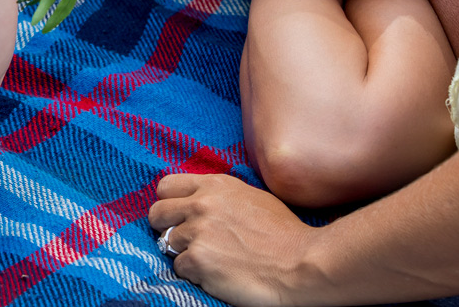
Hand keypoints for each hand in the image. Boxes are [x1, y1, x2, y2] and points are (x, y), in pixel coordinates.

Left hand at [149, 173, 314, 306]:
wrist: (301, 263)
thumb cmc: (283, 233)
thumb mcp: (250, 197)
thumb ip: (219, 195)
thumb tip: (198, 200)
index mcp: (214, 185)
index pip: (166, 186)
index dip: (169, 202)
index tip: (177, 215)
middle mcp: (201, 204)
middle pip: (157, 213)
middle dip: (165, 227)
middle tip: (183, 240)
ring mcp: (197, 232)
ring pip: (167, 243)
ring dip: (184, 253)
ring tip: (210, 258)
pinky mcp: (198, 260)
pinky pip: (179, 268)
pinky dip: (193, 273)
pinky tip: (215, 273)